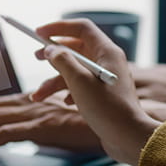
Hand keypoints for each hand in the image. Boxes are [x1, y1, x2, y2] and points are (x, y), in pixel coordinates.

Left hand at [0, 92, 103, 154]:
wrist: (116, 122)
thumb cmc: (95, 122)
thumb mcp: (64, 122)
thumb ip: (45, 125)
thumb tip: (32, 135)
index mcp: (36, 101)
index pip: (0, 104)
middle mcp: (33, 103)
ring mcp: (36, 114)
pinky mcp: (40, 127)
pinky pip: (5, 135)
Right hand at [31, 19, 160, 165]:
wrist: (128, 138)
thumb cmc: (107, 109)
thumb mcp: (79, 82)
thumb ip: (62, 61)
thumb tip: (50, 49)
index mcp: (107, 52)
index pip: (81, 28)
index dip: (58, 28)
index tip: (38, 32)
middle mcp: (108, 61)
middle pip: (76, 48)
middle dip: (54, 55)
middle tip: (36, 57)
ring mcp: (106, 78)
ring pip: (74, 71)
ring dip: (54, 81)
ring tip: (37, 97)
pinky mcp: (103, 94)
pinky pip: (81, 85)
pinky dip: (68, 92)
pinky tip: (67, 103)